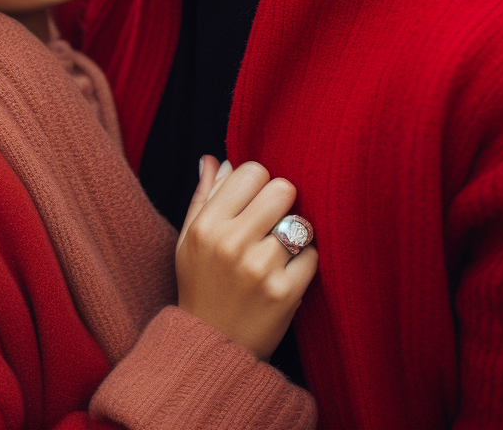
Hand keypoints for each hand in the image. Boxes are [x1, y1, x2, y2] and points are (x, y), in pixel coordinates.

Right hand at [174, 156, 317, 359]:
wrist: (211, 344)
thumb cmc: (200, 285)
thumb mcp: (188, 240)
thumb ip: (204, 196)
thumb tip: (215, 158)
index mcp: (206, 226)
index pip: (252, 171)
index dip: (259, 182)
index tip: (256, 200)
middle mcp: (231, 243)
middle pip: (282, 189)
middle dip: (282, 201)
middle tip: (274, 220)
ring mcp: (259, 269)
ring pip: (301, 222)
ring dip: (296, 232)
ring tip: (281, 247)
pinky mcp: (284, 293)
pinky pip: (313, 255)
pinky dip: (305, 261)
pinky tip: (288, 272)